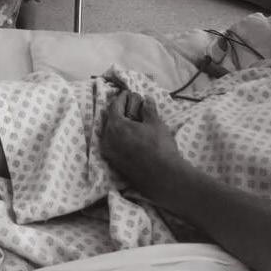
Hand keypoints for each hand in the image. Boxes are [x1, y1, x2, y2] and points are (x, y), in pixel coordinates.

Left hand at [100, 91, 191, 208]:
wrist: (163, 177)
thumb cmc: (159, 147)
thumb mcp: (155, 123)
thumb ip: (148, 108)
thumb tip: (147, 98)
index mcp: (115, 126)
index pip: (114, 106)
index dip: (122, 97)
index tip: (129, 93)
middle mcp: (107, 139)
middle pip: (109, 118)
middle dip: (119, 110)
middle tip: (131, 105)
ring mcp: (109, 152)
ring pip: (109, 132)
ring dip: (118, 124)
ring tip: (131, 120)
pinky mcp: (114, 162)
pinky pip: (112, 143)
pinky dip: (118, 136)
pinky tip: (130, 135)